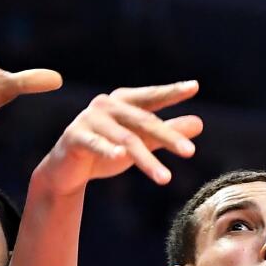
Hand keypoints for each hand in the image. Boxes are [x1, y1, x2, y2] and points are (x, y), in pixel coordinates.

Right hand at [35, 81, 202, 195]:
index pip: (152, 97)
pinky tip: (119, 157)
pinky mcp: (74, 137)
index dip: (171, 92)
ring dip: (146, 160)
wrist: (66, 169)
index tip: (194, 87)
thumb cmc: (104, 151)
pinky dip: (107, 150)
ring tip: (165, 178)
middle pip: (143, 121)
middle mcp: (106, 105)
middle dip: (167, 137)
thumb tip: (199, 123)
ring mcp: (89, 120)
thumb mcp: (139, 142)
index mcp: (123, 101)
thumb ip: (165, 132)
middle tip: (190, 152)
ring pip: (125, 139)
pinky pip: (95, 144)